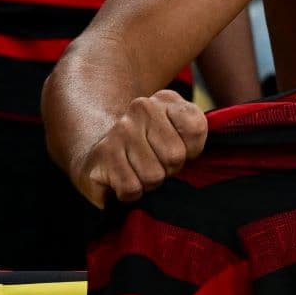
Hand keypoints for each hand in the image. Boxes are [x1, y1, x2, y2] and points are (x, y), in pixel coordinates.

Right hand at [71, 89, 207, 206]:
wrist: (100, 154)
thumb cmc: (150, 150)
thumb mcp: (180, 136)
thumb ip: (194, 138)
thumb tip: (184, 161)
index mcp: (166, 100)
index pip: (195, 129)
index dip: (191, 150)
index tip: (176, 148)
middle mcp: (142, 109)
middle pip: (175, 156)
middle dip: (169, 170)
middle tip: (154, 164)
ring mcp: (120, 130)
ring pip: (153, 175)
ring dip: (148, 184)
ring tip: (137, 172)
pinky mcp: (101, 154)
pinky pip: (131, 188)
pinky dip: (130, 194)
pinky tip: (122, 180)